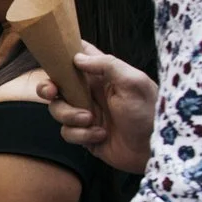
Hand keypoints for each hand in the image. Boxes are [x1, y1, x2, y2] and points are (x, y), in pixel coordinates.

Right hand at [42, 43, 155, 173]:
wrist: (154, 148)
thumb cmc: (149, 112)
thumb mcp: (134, 82)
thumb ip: (107, 65)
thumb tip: (77, 58)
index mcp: (102, 76)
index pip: (78, 56)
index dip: (62, 53)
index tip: (51, 55)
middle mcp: (91, 92)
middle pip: (57, 84)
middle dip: (47, 87)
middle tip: (51, 92)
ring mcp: (86, 114)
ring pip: (58, 110)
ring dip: (70, 115)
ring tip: (91, 120)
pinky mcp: (84, 135)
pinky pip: (68, 132)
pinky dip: (82, 135)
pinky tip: (101, 135)